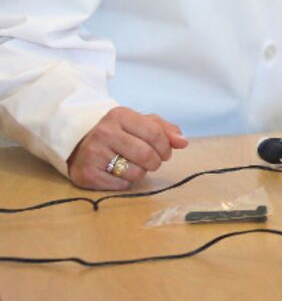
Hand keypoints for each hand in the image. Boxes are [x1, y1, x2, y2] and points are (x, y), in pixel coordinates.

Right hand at [67, 107, 187, 189]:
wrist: (79, 144)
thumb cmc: (118, 133)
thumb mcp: (139, 123)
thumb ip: (164, 130)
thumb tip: (183, 142)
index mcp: (119, 115)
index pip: (155, 134)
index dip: (166, 147)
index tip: (165, 152)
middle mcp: (104, 132)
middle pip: (147, 155)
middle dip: (156, 162)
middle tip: (152, 161)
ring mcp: (93, 153)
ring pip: (136, 172)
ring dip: (141, 172)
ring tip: (132, 164)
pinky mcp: (87, 173)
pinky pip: (121, 185)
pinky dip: (125, 182)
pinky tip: (117, 172)